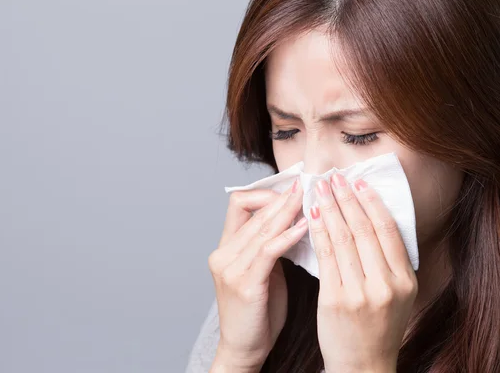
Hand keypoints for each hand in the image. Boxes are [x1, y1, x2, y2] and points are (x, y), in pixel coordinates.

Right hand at [208, 180, 307, 371]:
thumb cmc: (257, 313)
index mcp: (226, 248)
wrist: (244, 348)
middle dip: (282, 197)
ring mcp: (231, 269)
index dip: (265, 194)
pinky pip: (268, 251)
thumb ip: (270, 247)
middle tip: (306, 185)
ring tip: (309, 199)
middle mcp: (223, 254)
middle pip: (252, 211)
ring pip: (261, 228)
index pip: (239, 204)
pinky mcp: (244, 285)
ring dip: (287, 211)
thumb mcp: (262, 272)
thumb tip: (294, 220)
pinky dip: (287, 236)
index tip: (291, 191)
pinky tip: (304, 228)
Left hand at [310, 174, 417, 372]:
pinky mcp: (334, 300)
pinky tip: (309, 217)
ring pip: (342, 240)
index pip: (388, 231)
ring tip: (319, 190)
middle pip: (363, 231)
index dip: (371, 203)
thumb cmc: (376, 327)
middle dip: (346, 200)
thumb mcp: (397, 295)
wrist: (362, 364)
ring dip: (328, 210)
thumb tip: (373, 219)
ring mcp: (360, 293)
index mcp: (405, 281)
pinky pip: (324, 258)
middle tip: (334, 178)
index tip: (358, 183)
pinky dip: (316, 233)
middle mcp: (385, 285)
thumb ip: (389, 262)